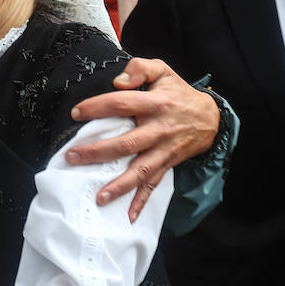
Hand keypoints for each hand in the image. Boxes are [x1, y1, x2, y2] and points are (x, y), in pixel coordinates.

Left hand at [67, 56, 217, 220]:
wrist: (211, 117)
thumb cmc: (178, 93)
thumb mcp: (163, 71)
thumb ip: (139, 69)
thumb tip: (117, 81)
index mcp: (155, 103)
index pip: (121, 104)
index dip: (97, 107)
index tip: (76, 114)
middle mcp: (159, 129)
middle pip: (126, 143)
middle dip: (97, 152)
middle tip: (72, 157)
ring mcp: (164, 150)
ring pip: (140, 170)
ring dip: (119, 186)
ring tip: (98, 197)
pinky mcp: (167, 164)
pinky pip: (154, 185)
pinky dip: (142, 202)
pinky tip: (129, 216)